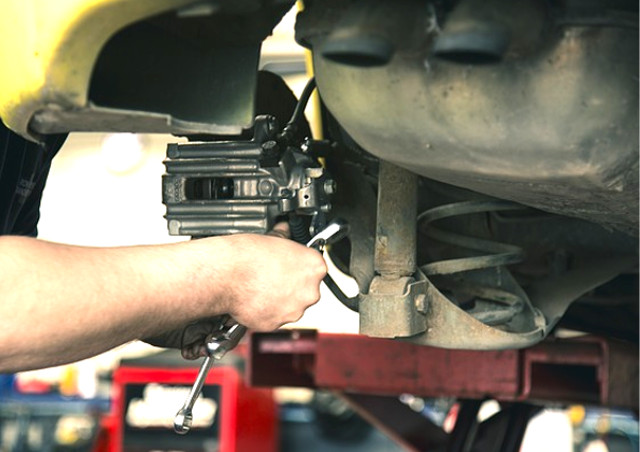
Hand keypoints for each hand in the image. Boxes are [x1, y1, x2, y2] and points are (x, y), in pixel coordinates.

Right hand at [143, 223, 326, 355]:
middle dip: (292, 284)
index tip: (290, 265)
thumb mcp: (272, 238)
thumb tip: (284, 231)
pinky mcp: (276, 323)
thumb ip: (284, 239)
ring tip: (260, 286)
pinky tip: (254, 298)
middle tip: (273, 276)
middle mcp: (310, 291)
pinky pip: (274, 317)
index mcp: (314, 267)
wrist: (224, 273)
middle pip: (306, 288)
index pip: (315, 267)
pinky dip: (266, 311)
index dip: (300, 266)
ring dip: (280, 299)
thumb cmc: (246, 255)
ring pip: (291, 305)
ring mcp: (294, 310)